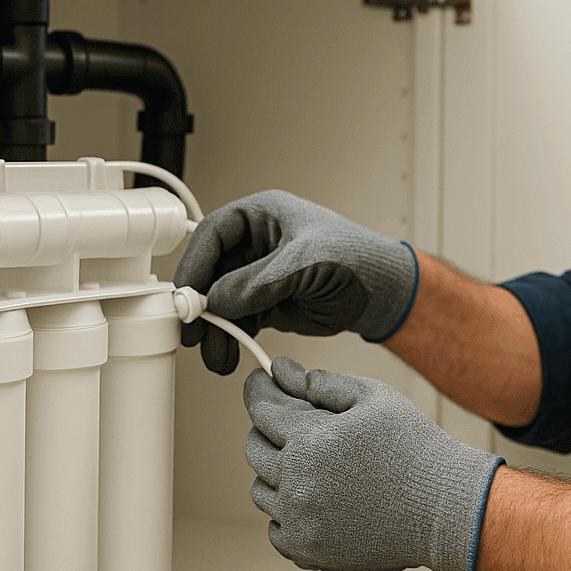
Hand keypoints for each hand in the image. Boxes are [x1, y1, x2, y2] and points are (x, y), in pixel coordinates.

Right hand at [174, 191, 418, 373]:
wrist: (386, 293)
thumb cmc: (358, 259)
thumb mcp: (305, 262)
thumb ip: (258, 282)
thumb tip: (217, 301)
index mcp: (263, 215)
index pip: (213, 235)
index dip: (194, 264)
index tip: (184, 295)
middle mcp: (258, 243)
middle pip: (211, 271)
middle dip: (200, 304)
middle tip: (192, 331)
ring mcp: (261, 274)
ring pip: (222, 301)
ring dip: (214, 329)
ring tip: (214, 354)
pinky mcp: (269, 302)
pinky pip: (239, 320)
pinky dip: (231, 338)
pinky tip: (227, 354)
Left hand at [243, 357, 503, 570]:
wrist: (444, 508)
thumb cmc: (414, 447)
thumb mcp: (375, 398)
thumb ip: (325, 383)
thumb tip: (286, 372)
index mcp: (310, 439)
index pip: (261, 410)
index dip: (257, 390)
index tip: (259, 380)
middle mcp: (297, 482)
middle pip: (255, 449)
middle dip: (268, 430)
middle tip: (291, 425)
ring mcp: (301, 520)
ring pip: (261, 490)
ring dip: (277, 473)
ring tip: (310, 465)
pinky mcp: (310, 551)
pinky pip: (276, 529)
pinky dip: (286, 513)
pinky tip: (313, 499)